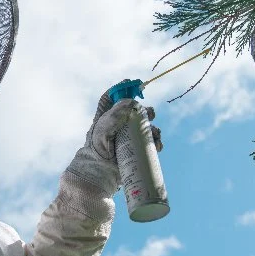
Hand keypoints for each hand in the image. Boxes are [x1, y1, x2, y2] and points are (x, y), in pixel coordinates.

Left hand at [66, 81, 162, 196]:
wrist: (100, 171)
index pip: (112, 97)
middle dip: (146, 111)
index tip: (133, 84)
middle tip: (149, 114)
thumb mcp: (103, 128)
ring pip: (146, 127)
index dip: (122, 88)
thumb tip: (133, 102)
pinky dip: (157, 142)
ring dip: (154, 127)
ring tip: (155, 134)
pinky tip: (157, 145)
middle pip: (135, 111)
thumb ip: (115, 114)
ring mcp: (128, 137)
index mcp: (105, 116)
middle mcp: (118, 124)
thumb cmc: (97, 149)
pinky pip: (150, 142)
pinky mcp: (136, 149)